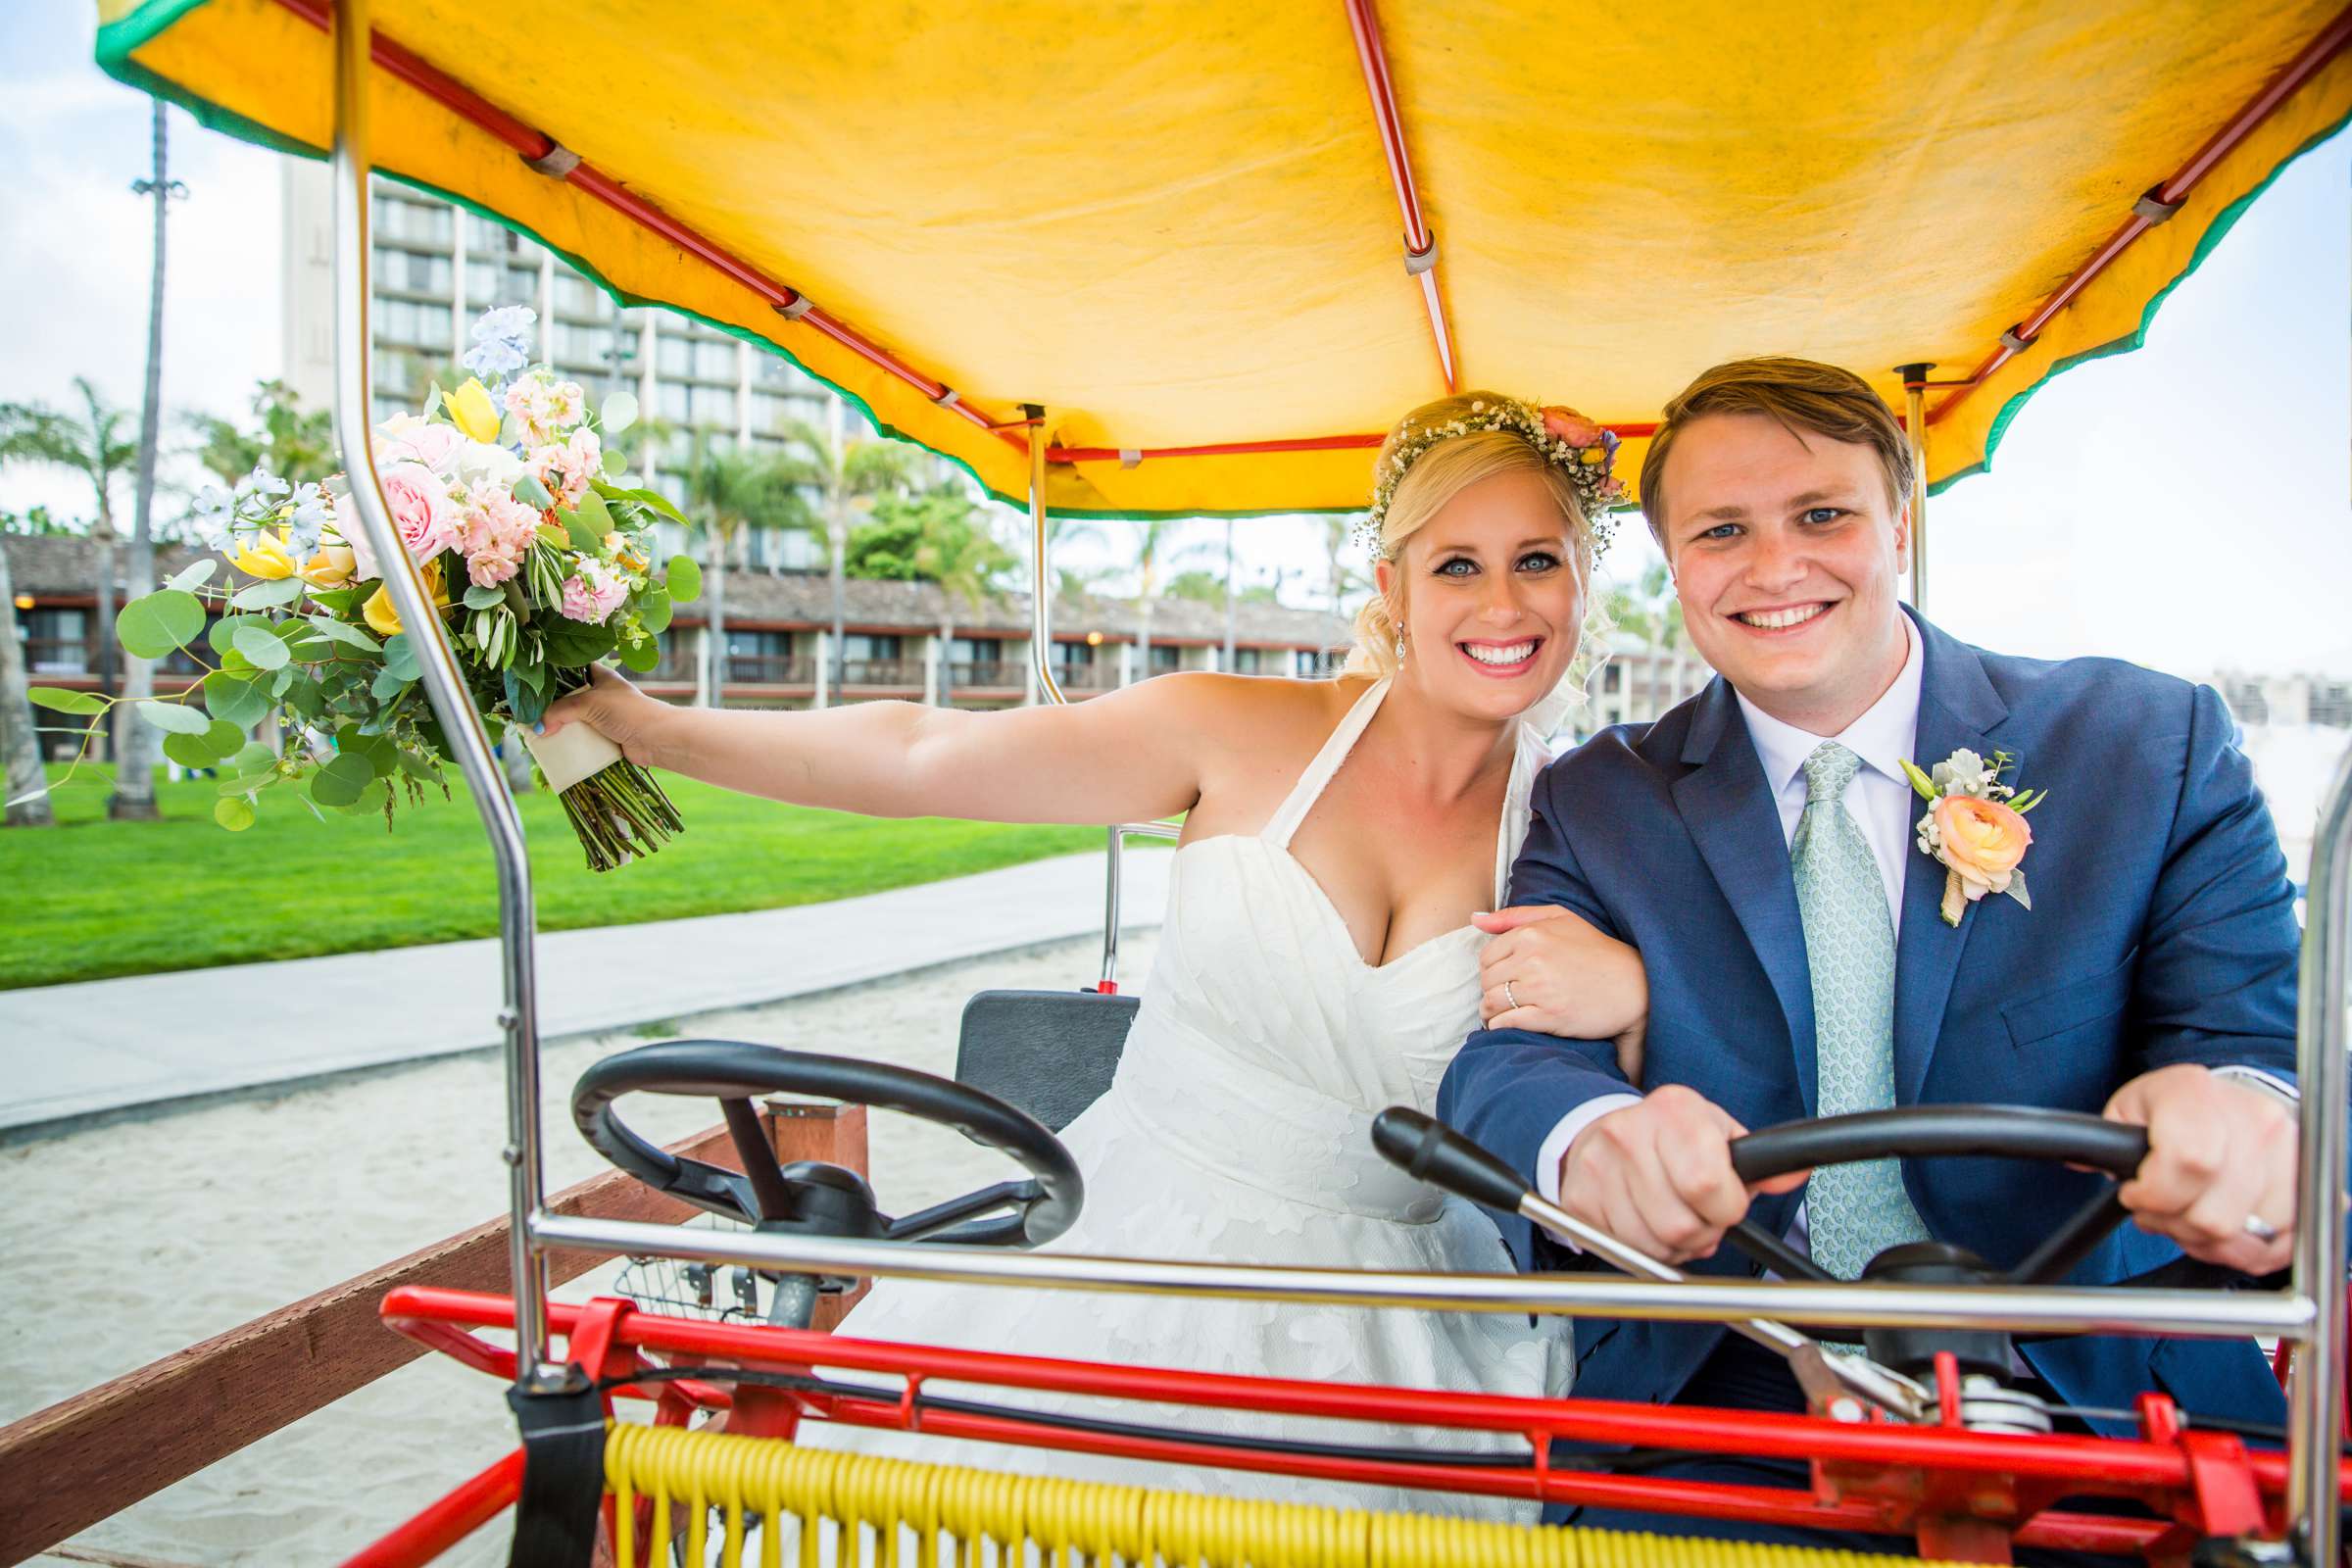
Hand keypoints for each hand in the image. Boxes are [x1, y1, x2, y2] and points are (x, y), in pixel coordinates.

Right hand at [539, 663, 673, 768]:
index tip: (530, 684)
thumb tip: (538, 727)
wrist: (657, 739)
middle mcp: (600, 694)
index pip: (570, 669)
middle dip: (550, 706)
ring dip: (558, 727)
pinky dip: (569, 742)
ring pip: (573, 719)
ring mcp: (602, 716)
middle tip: (528, 712)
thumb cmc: (628, 712)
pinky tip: (551, 747)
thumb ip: (560, 711)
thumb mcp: (589, 704)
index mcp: (599, 676)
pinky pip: (581, 738)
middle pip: (568, 697)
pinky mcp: (604, 736)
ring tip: (535, 732)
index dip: (551, 676)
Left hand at [1475, 905, 1648, 1080]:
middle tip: (1505, 998)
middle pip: (1486, 981)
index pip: (1487, 956)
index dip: (1492, 970)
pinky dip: (1500, 1027)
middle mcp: (1532, 959)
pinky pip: (1506, 1023)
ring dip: (1492, 1012)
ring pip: (1491, 1003)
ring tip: (1503, 1014)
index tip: (1505, 978)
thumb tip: (1475, 919)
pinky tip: (1509, 1026)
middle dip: (1491, 991)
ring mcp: (1540, 988)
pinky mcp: (1549, 1015)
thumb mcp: (1559, 918)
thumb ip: (1514, 916)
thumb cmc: (1595, 950)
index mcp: (1531, 934)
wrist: (1634, 986)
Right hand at [1558, 1086, 1807, 1263]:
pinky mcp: (1578, 1198)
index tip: (1727, 1205)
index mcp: (1675, 1112)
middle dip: (1701, 1234)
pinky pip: (1623, 1251)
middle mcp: (1629, 1134)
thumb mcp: (1718, 1134)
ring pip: (1652, 1245)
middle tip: (1699, 1217)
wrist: (1604, 1130)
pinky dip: (1642, 1249)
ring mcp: (1597, 1167)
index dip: (1726, 1209)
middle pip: (1680, 1225)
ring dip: (1673, 1247)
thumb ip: (1759, 1162)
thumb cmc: (1669, 1136)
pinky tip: (1645, 1222)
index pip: (1706, 1183)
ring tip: (1672, 1218)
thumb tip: (1795, 1171)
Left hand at [2105, 1064, 2294, 1274]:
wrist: (2228, 1100)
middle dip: (2173, 1223)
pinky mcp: (2308, 1187)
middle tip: (2158, 1208)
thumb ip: (2102, 1138)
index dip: (2155, 1194)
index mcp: (2198, 1094)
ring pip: (2244, 1236)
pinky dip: (2239, 1250)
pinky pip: (2274, 1247)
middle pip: (2214, 1213)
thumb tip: (2081, 1160)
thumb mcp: (2129, 1107)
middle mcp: (2254, 1121)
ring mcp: (2289, 1155)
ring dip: (2204, 1240)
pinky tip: (2217, 1227)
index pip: (2190, 1161)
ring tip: (2187, 1214)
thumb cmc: (2174, 1107)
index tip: (2134, 1195)